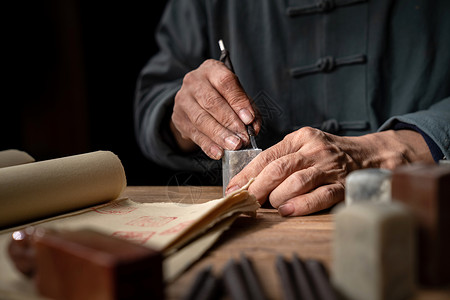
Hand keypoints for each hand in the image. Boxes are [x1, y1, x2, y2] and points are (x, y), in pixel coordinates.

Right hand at [170, 59, 260, 158]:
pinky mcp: (179, 118)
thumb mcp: (237, 95)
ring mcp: (183, 99)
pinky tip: (219, 152)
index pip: (225, 82)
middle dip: (230, 122)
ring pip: (202, 119)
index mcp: (212, 70)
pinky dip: (208, 145)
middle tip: (243, 137)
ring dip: (220, 135)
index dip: (238, 101)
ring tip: (234, 146)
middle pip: (212, 102)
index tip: (249, 119)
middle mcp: (194, 81)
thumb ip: (249, 109)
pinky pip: (194, 133)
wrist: (195, 101)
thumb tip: (254, 127)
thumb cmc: (222, 96)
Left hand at [226, 127, 432, 215]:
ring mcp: (328, 168)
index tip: (233, 188)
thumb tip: (251, 180)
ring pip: (296, 181)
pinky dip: (301, 205)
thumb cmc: (327, 153)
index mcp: (300, 138)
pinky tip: (287, 211)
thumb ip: (282, 157)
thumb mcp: (304, 145)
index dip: (247, 174)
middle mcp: (313, 150)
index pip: (267, 156)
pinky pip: (320, 196)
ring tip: (270, 205)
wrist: (368, 155)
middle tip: (245, 200)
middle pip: (278, 168)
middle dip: (257, 187)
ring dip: (277, 196)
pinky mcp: (341, 185)